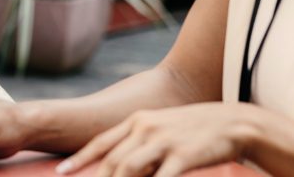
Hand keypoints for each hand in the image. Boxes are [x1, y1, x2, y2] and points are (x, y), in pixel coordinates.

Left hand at [57, 103, 252, 176]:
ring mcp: (163, 141)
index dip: (79, 159)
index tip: (61, 172)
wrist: (233, 122)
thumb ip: (140, 146)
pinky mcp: (182, 155)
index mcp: (137, 122)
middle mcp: (145, 128)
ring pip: (128, 169)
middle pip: (112, 161)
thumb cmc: (194, 131)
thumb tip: (120, 168)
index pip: (101, 142)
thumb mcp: (162, 130)